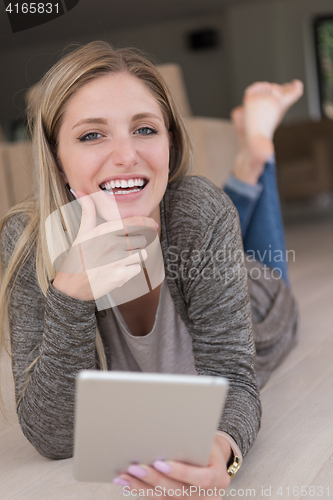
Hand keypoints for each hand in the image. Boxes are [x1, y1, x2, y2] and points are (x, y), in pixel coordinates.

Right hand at [52, 190, 156, 300]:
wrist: (71, 287)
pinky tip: (117, 271)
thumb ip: (88, 212)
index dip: (148, 222)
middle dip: (137, 244)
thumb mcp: (82, 233)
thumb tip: (80, 192)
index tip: (153, 224)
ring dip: (135, 258)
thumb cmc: (77, 258)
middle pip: (141, 239)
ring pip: (142, 254)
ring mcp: (117, 260)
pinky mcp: (121, 275)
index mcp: (104, 231)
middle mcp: (112, 244)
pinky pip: (137, 269)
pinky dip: (130, 271)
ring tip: (119, 261)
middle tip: (123, 250)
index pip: (134, 222)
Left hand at [113, 433, 231, 498]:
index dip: (181, 472)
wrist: (214, 463)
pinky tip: (128, 483)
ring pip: (164, 498)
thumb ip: (193, 444)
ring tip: (124, 476)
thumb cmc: (208, 447)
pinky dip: (141, 490)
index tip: (161, 463)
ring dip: (141, 487)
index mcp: (218, 478)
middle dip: (154, 479)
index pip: (201, 479)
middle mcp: (207, 496)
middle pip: (178, 492)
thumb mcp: (208, 443)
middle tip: (135, 467)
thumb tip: (170, 433)